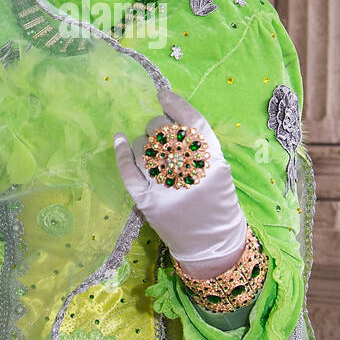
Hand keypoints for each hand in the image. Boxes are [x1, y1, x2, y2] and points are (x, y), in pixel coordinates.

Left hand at [113, 88, 247, 278]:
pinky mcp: (148, 203)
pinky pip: (129, 172)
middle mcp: (189, 174)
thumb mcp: (220, 171)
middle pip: (164, 132)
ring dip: (143, 143)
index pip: (192, 123)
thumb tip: (170, 115)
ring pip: (144, 148)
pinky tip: (119, 140)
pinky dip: (121, 153)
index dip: (176, 105)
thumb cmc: (217, 203)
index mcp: (212, 162)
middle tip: (159, 133)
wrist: (212, 244)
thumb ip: (200, 146)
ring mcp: (166, 189)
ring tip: (151, 152)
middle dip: (157, 126)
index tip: (163, 95)